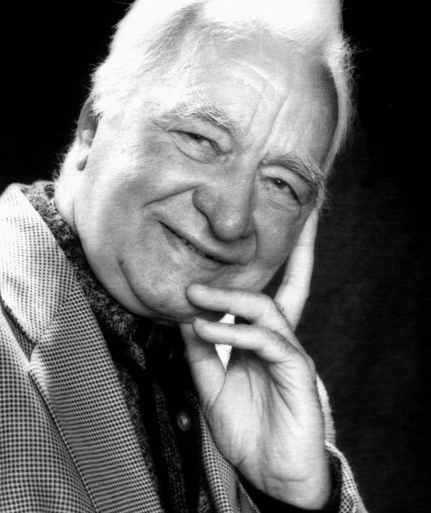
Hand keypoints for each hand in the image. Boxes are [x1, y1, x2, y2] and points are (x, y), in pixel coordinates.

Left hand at [180, 209, 330, 509]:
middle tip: (244, 230)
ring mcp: (290, 353)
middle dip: (292, 252)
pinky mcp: (297, 371)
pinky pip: (266, 342)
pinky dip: (235, 332)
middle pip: (289, 287)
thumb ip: (201, 353)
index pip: (264, 297)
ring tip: (194, 293)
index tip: (235, 244)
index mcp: (262, 341)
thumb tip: (185, 318)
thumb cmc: (247, 430)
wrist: (272, 474)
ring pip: (268, 310)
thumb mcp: (212, 387)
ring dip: (229, 298)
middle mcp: (280, 340)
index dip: (262, 269)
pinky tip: (208, 329)